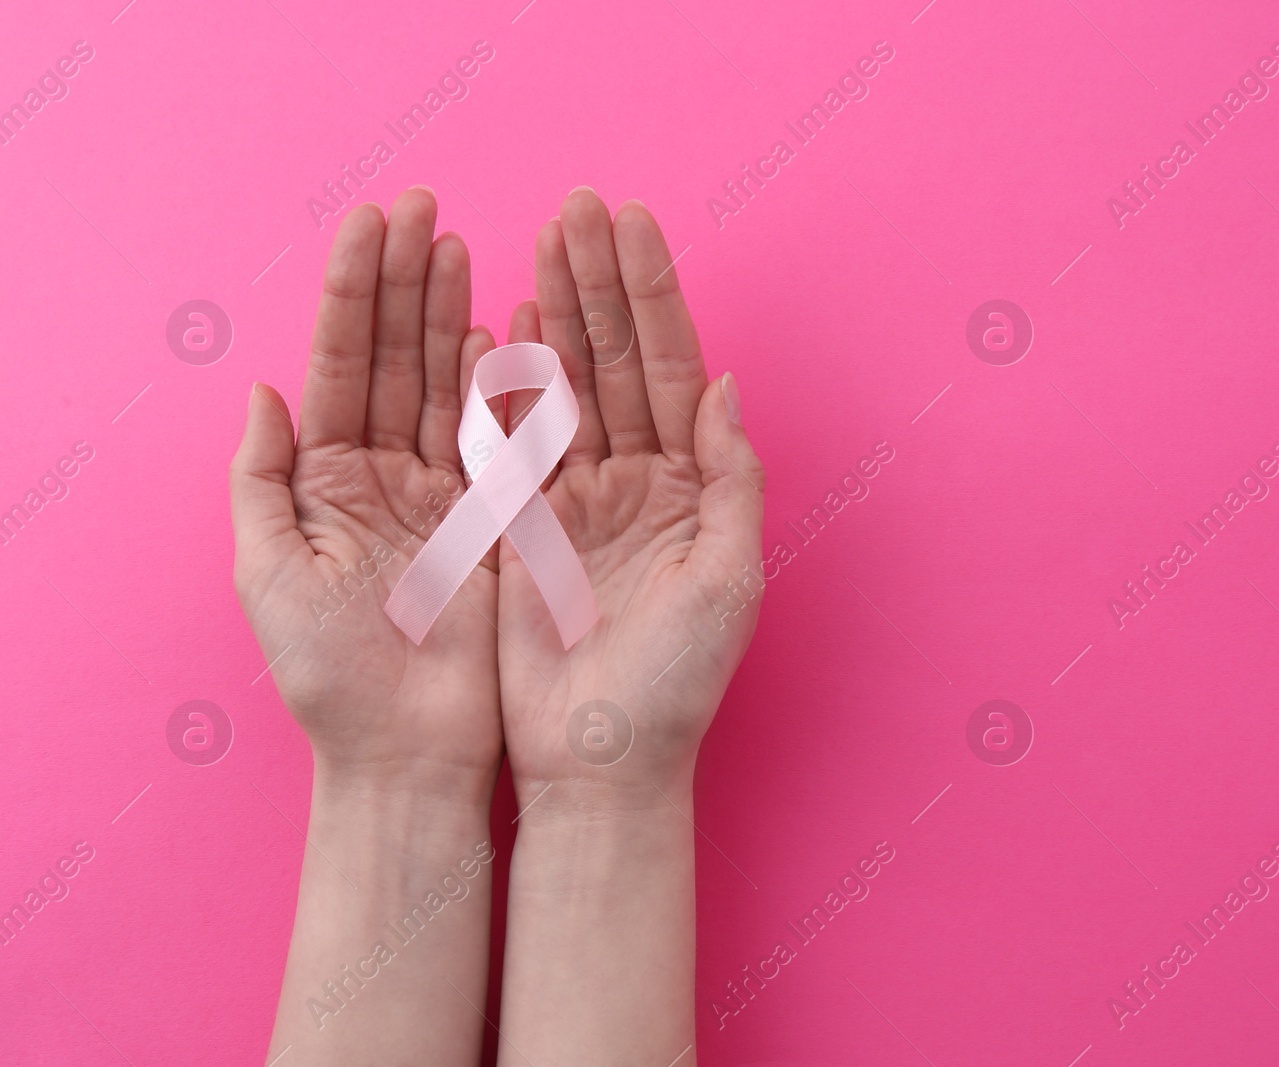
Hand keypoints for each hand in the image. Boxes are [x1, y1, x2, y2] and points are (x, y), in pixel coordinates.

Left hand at [230, 187, 501, 795]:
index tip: (375, 221)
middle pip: (397, 356)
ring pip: (447, 384)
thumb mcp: (268, 575)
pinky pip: (500, 438)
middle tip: (424, 207)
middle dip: (407, 280)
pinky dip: (504, 382)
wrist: (414, 754)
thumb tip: (262, 388)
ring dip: (452, 312)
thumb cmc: (332, 677)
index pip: (342, 362)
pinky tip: (504, 327)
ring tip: (460, 245)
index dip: (356, 290)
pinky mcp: (496, 520)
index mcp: (326, 479)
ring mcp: (444, 492)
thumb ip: (261, 480)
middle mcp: (384, 473)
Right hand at [484, 189, 763, 804]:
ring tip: (540, 236)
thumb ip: (730, 479)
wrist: (596, 762)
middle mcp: (635, 480)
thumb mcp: (729, 581)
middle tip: (576, 203)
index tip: (629, 222)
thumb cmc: (675, 685)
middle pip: (614, 359)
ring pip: (564, 384)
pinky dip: (508, 379)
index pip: (668, 368)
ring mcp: (575, 498)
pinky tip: (506, 319)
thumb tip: (723, 383)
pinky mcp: (522, 526)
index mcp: (688, 487)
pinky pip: (512, 438)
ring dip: (556, 310)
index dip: (650, 294)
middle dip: (598, 280)